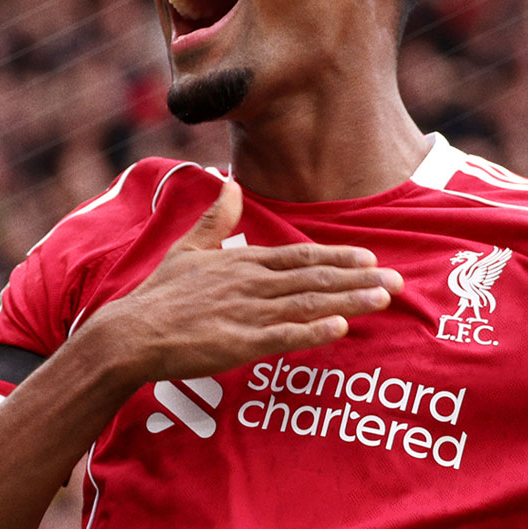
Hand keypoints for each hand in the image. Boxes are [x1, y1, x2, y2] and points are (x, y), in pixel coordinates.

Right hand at [69, 177, 401, 389]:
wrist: (130, 333)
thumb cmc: (158, 295)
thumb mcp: (186, 249)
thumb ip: (215, 220)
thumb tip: (230, 185)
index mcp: (241, 262)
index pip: (299, 256)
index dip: (336, 257)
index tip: (369, 257)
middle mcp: (250, 283)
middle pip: (314, 278)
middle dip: (359, 279)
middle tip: (397, 281)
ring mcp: (246, 313)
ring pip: (308, 303)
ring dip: (349, 300)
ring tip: (384, 299)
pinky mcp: (237, 343)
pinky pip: (283, 336)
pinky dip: (314, 331)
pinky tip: (342, 329)